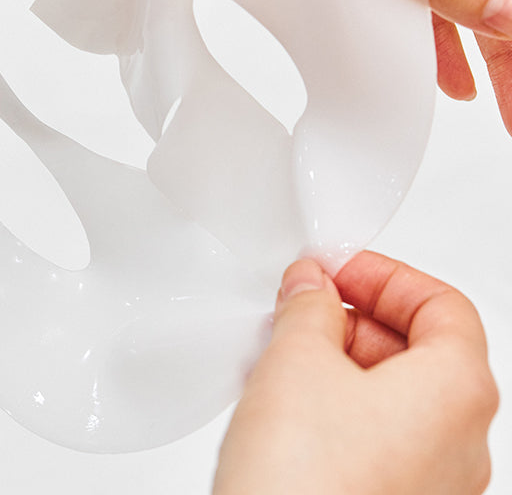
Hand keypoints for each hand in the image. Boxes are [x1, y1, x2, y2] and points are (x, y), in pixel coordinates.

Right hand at [213, 252, 497, 494]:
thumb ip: (309, 307)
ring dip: (340, 359)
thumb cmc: (304, 486)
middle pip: (420, 349)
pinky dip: (337, 404)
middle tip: (302, 304)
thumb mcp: (297, 361)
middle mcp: (459, 445)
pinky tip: (285, 401)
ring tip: (283, 351)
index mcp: (456, 394)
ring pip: (394, 395)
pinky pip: (376, 437)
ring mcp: (430, 486)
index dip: (385, 275)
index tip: (336, 268)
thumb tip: (311, 286)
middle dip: (355, 316)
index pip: (443, 304)